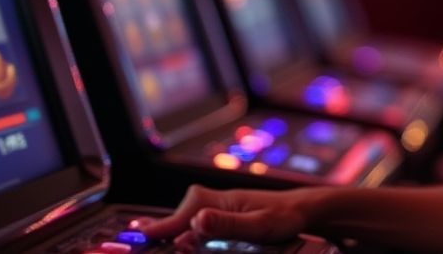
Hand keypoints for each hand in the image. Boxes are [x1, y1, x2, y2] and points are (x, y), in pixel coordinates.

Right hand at [138, 185, 310, 248]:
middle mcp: (217, 203)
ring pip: (189, 221)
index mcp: (221, 201)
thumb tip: (197, 220)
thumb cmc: (285, 216)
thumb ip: (228, 225)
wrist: (303, 209)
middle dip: (163, 229)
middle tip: (139, 239)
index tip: (140, 235)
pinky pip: (200, 225)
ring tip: (154, 239)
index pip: (183, 214)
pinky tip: (183, 240)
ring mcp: (221, 210)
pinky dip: (188, 233)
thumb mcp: (258, 225)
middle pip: (181, 216)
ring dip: (175, 232)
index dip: (161, 227)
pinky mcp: (226, 218)